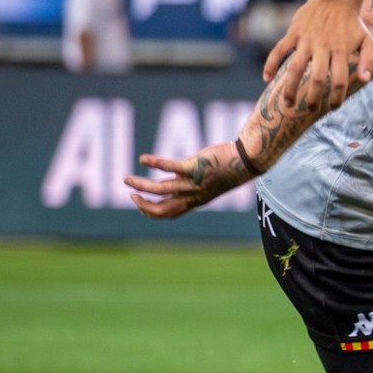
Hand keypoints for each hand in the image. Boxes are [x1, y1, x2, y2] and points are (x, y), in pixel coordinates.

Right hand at [124, 142, 247, 218]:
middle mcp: (191, 195)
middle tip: (131, 195)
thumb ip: (189, 181)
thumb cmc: (228, 168)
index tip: (139, 203)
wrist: (246, 160)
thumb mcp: (207, 181)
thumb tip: (174, 177)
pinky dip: (154, 163)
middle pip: (161, 209)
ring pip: (159, 190)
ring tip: (126, 179)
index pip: (168, 213)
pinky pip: (169, 168)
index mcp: (194, 200)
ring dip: (140, 185)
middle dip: (142, 205)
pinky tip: (142, 159)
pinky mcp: (193, 167)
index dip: (151, 212)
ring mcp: (191, 182)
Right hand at [265, 0, 372, 108]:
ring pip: (294, 68)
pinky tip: (266, 79)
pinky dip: (270, 64)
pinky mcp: (293, 33)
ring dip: (290, 88)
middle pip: (316, 78)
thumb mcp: (367, 40)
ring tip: (288, 104)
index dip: (336, 97)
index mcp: (341, 51)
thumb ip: (369, 60)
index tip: (333, 107)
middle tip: (310, 109)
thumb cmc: (352, 23)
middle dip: (312, 98)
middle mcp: (323, 47)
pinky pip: (278, 50)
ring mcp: (306, 40)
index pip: (339, 80)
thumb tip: (365, 81)